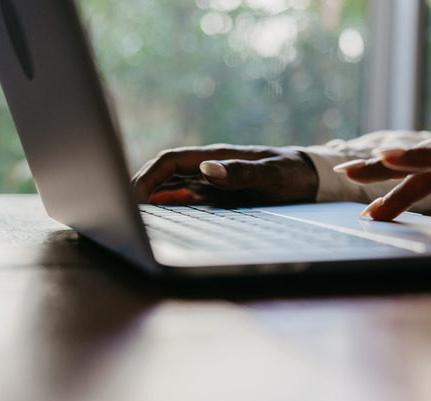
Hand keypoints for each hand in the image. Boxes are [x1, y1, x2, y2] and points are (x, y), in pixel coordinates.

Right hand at [131, 144, 318, 204]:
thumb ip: (241, 173)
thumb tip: (206, 169)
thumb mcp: (271, 175)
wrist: (310, 178)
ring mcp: (213, 181)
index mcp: (217, 157)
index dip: (148, 175)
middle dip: (141, 186)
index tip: (133, 193)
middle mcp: (210, 167)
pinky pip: (188, 197)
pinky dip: (170, 204)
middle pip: (165, 173)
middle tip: (120, 206)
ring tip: (132, 213)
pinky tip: (158, 213)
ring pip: (173, 186)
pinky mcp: (219, 194)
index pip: (171, 160)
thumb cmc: (292, 174)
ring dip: (152, 196)